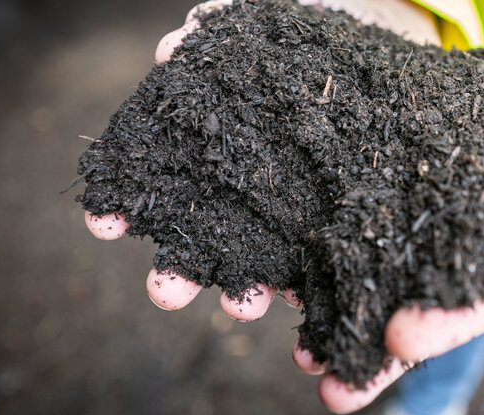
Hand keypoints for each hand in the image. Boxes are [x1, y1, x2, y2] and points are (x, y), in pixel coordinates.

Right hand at [85, 0, 436, 318]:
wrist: (380, 68)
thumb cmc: (311, 49)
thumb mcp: (265, 33)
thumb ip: (217, 39)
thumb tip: (176, 47)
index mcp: (212, 156)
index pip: (160, 187)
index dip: (125, 206)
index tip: (103, 221)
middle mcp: (243, 196)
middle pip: (201, 241)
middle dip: (179, 272)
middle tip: (166, 292)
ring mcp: (288, 220)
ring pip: (257, 267)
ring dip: (242, 294)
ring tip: (242, 307)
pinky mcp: (336, 234)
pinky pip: (321, 271)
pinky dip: (311, 296)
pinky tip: (304, 312)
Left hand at [299, 137, 483, 413]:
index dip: (448, 321)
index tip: (404, 337)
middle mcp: (460, 263)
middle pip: (421, 316)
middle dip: (378, 358)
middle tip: (336, 394)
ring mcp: (418, 244)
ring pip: (379, 293)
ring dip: (339, 332)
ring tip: (305, 359)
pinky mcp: (384, 219)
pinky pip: (350, 248)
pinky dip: (321, 276)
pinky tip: (287, 297)